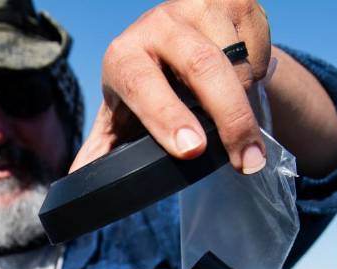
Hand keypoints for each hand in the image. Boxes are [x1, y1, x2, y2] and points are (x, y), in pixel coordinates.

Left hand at [72, 0, 270, 173]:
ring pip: (236, 61)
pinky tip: (242, 79)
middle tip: (246, 161)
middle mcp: (157, 24)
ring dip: (245, 100)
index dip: (166, 116)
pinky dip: (259, 74)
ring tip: (239, 121)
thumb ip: (102, 150)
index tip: (191, 149)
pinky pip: (258, 47)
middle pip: (201, 67)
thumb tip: (78, 181)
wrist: (182, 41)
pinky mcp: (233, 1)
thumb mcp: (122, 118)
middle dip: (229, 118)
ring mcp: (197, 7)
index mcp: (123, 56)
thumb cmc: (148, 89)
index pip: (141, 84)